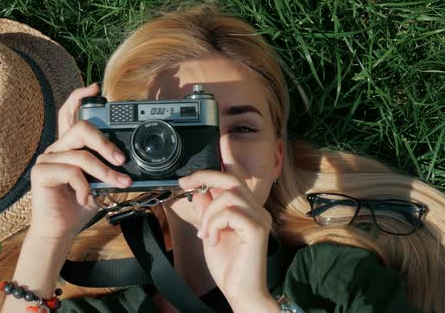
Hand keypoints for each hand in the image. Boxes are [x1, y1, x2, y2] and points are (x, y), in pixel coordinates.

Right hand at [28, 83, 131, 240]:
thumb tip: (127, 160)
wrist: (61, 230)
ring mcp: (47, 159)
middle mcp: (57, 148)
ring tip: (119, 184)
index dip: (79, 98)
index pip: (70, 113)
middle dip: (106, 143)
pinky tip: (85, 198)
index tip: (95, 89)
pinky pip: (72, 172)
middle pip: (81, 128)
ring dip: (105, 172)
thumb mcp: (100, 181)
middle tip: (120, 160)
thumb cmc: (81, 204)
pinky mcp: (41, 173)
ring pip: (82, 155)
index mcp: (70, 146)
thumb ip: (108, 167)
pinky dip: (85, 187)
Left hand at [178, 166, 276, 310]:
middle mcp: (257, 210)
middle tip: (184, 184)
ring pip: (228, 196)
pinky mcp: (257, 229)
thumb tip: (198, 190)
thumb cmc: (229, 267)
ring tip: (205, 234)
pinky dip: (214, 224)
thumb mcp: (211, 232)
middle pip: (232, 179)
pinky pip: (230, 213)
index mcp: (247, 209)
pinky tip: (212, 240)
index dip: (226, 160)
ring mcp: (260, 218)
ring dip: (209, 214)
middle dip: (205, 177)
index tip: (214, 151)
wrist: (241, 292)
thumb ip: (207, 211)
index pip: (236, 178)